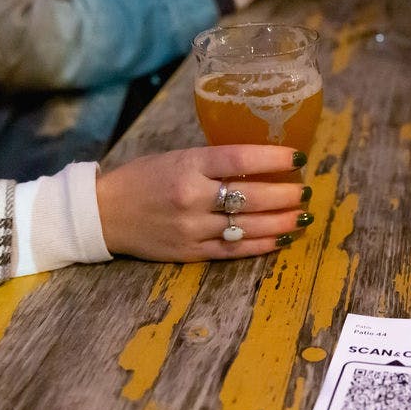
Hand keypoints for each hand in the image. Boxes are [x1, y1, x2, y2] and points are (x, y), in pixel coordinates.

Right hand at [96, 145, 312, 260]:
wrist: (104, 214)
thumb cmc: (143, 178)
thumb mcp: (176, 157)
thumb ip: (213, 161)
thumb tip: (260, 162)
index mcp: (188, 165)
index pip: (239, 158)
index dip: (274, 158)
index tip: (298, 158)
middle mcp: (191, 196)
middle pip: (251, 196)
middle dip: (286, 194)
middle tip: (306, 191)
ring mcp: (192, 227)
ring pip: (248, 226)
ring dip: (281, 222)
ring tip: (303, 216)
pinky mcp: (190, 252)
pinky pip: (234, 249)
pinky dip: (262, 245)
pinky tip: (282, 239)